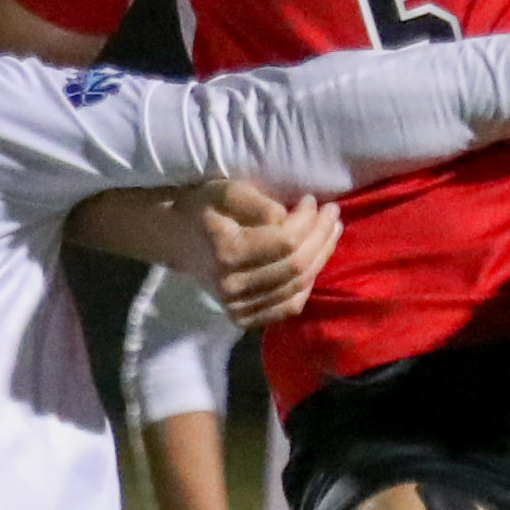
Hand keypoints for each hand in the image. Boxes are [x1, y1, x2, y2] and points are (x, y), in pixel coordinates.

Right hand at [199, 180, 340, 326]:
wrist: (176, 238)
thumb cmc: (203, 208)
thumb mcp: (225, 191)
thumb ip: (256, 202)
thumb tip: (286, 217)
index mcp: (227, 252)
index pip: (286, 242)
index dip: (308, 221)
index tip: (312, 200)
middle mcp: (233, 286)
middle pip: (296, 266)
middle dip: (322, 237)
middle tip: (333, 213)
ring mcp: (238, 306)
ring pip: (297, 288)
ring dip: (322, 258)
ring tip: (332, 232)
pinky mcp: (243, 317)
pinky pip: (288, 308)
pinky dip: (307, 287)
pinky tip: (316, 263)